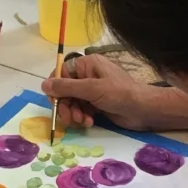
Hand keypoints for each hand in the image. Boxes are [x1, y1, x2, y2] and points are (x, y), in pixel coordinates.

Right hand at [41, 54, 157, 130]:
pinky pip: (81, 110)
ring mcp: (93, 90)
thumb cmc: (120, 94)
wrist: (144, 110)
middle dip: (65, 105)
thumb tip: (44, 85)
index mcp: (87, 64)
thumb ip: (67, 87)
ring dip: (74, 113)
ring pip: (72, 102)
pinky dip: (82, 117)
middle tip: (68, 118)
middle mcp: (89, 75)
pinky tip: (89, 123)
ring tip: (82, 121)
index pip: (62, 72)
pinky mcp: (97, 104)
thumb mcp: (92, 89)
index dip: (56, 87)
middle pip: (65, 90)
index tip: (54, 101)